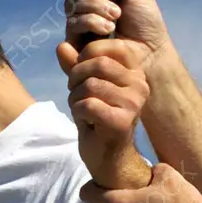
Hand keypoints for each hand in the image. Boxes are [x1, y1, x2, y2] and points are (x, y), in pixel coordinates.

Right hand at [56, 0, 171, 75]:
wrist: (150, 52)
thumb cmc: (146, 21)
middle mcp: (84, 0)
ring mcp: (78, 20)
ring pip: (71, 3)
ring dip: (95, 6)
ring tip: (116, 17)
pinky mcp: (76, 40)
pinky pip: (73, 23)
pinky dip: (91, 22)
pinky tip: (108, 29)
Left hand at [67, 38, 149, 175]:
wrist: (108, 157)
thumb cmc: (97, 118)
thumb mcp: (84, 86)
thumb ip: (74, 65)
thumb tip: (61, 45)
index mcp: (135, 72)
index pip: (111, 46)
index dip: (87, 55)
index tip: (80, 72)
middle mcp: (139, 85)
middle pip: (97, 64)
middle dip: (76, 77)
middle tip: (74, 92)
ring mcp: (133, 104)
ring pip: (91, 84)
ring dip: (75, 97)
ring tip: (80, 109)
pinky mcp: (122, 122)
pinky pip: (88, 104)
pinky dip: (78, 111)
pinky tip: (85, 121)